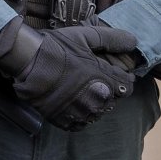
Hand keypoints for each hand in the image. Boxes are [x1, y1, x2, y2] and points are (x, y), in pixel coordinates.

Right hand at [0, 18, 136, 130]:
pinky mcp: (65, 121)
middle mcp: (97, 99)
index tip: (111, 73)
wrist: (27, 62)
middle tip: (92, 80)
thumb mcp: (85, 36)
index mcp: (105, 80)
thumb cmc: (56, 47)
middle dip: (106, 90)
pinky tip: (71, 102)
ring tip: (80, 91)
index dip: (121, 79)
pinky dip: (79, 114)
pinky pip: (80, 123)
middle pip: (112, 100)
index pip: (127, 87)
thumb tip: (133, 42)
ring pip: (97, 113)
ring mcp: (81, 112)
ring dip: (93, 103)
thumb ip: (112, 39)